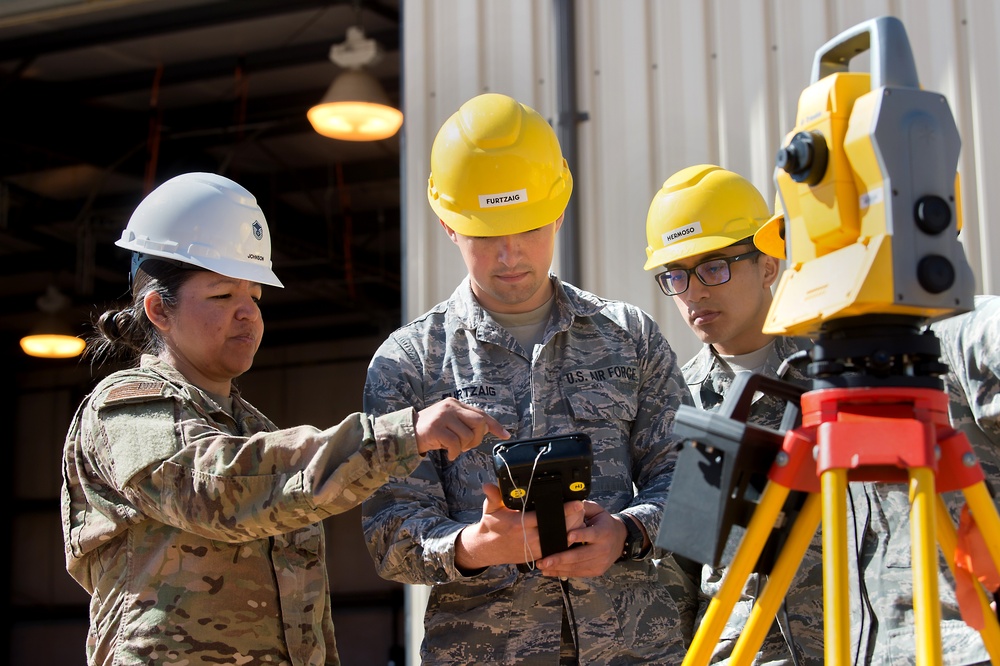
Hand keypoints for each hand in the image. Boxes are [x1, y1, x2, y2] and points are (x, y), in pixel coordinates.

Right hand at [414, 398, 508, 459]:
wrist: (405, 433)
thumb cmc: (430, 430)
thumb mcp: (449, 422)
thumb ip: (464, 422)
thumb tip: (486, 430)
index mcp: (455, 403)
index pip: (481, 413)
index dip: (495, 425)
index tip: (505, 435)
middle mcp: (451, 406)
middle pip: (479, 423)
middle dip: (478, 439)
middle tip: (467, 446)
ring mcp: (443, 416)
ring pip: (468, 436)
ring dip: (463, 448)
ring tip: (453, 449)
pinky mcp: (436, 428)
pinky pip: (455, 444)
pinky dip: (454, 453)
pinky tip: (448, 454)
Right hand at [455, 483, 585, 570]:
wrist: (487, 548)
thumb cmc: (490, 526)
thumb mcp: (490, 509)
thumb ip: (493, 496)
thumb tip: (488, 485)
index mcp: (519, 524)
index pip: (546, 517)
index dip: (564, 510)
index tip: (577, 503)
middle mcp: (529, 538)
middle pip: (558, 529)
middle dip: (574, 519)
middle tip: (584, 508)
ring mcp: (534, 548)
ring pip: (560, 540)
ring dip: (572, 530)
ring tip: (582, 518)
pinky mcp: (537, 554)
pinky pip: (555, 548)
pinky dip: (565, 540)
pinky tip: (574, 531)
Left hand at [535, 501, 625, 577]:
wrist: (620, 540)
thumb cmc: (603, 523)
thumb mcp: (598, 511)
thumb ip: (584, 507)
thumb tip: (570, 503)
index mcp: (604, 531)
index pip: (592, 534)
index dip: (581, 535)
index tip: (568, 536)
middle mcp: (604, 548)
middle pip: (581, 555)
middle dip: (561, 558)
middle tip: (545, 560)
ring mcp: (600, 562)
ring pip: (577, 566)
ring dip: (558, 567)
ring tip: (542, 566)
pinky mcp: (596, 571)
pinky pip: (578, 573)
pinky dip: (562, 573)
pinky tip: (550, 571)